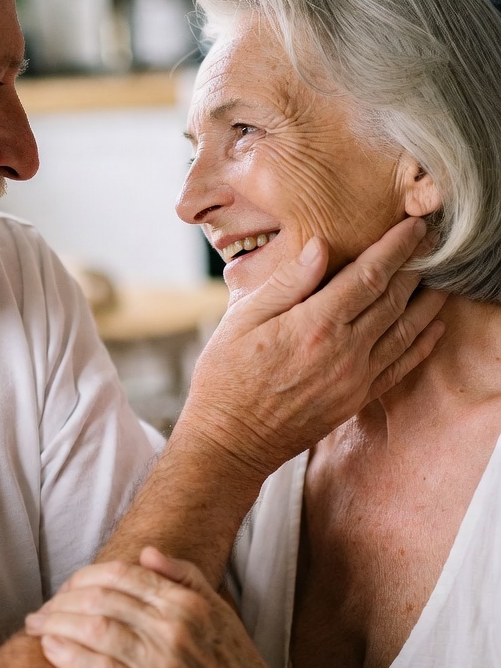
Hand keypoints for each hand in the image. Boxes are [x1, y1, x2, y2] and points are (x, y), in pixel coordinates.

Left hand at [26, 547, 290, 667]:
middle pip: (101, 599)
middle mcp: (172, 627)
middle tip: (43, 606)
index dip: (86, 576)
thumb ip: (184, 575)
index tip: (66, 586)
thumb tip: (146, 552)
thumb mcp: (220, 609)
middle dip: (63, 599)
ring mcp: (160, 664)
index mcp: (187, 602)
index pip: (122, 575)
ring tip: (36, 625)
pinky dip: (68, 656)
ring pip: (94, 630)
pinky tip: (49, 649)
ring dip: (56, 624)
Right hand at [180, 217, 445, 476]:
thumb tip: (320, 247)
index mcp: (315, 324)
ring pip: (405, 331)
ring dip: (427, 300)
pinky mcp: (357, 399)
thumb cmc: (226, 377)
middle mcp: (344, 351)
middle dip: (415, 265)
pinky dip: (423, 343)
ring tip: (440, 275)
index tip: (413, 225)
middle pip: (393, 299)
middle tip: (432, 240)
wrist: (231, 441)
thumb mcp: (241, 319)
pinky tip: (435, 326)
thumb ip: (285, 283)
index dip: (395, 247)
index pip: (368, 276)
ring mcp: (355, 378)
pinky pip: (401, 366)